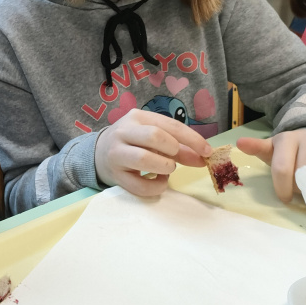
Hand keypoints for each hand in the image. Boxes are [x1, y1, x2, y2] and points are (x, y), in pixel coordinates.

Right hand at [94, 109, 212, 197]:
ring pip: (144, 159)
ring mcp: (116, 154)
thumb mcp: (152, 137)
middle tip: (175, 159)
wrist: (98, 154)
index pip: (170, 125)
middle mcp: (124, 132)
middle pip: (155, 136)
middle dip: (173, 150)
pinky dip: (156, 187)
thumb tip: (204, 158)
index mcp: (137, 117)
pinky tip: (158, 181)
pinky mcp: (115, 176)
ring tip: (166, 170)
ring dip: (164, 167)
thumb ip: (178, 147)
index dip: (192, 139)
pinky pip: (140, 185)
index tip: (207, 152)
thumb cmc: (133, 143)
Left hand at [236, 129, 305, 202]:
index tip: (285, 197)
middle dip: (299, 189)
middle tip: (300, 191)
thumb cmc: (290, 149)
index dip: (283, 188)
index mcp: (287, 138)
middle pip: (303, 176)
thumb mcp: (272, 149)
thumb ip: (256, 148)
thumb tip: (240, 143)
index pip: (282, 169)